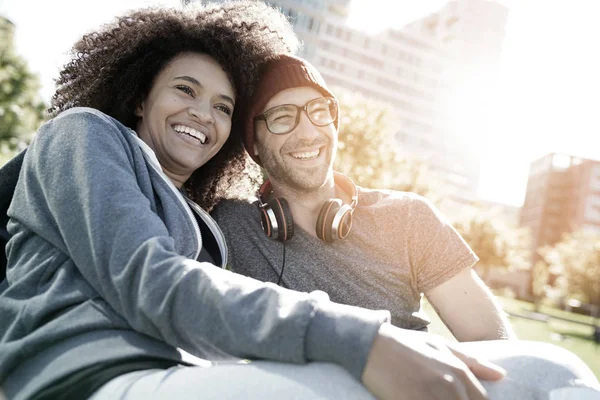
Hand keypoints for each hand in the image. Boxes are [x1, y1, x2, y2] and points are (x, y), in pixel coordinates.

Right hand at [362, 323, 505, 399]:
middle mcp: (450, 386)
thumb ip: (472, 362)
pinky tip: (416, 399)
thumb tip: (501, 375)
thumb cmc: (406, 346)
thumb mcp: (439, 347)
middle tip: (434, 395)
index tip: (455, 398)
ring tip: (426, 396)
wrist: (371, 346)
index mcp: (459, 372)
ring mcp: (431, 397)